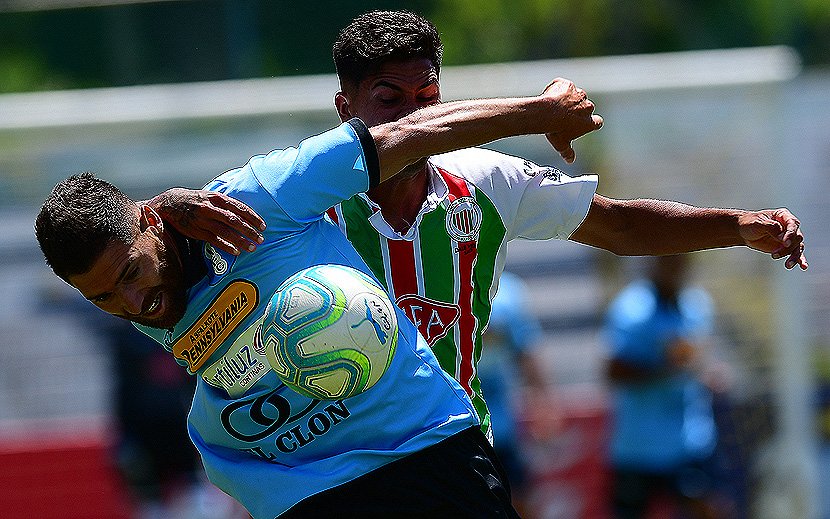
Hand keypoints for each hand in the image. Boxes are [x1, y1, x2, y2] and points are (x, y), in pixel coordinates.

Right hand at [146, 189, 264, 254]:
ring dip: (241, 240)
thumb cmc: (196, 200)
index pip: (239, 208)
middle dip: (250, 230)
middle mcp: (210, 208)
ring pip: (225, 232)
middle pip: (234, 220)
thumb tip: (246, 212)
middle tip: (261, 238)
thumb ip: (226, 203)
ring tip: (252, 247)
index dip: (252, 217)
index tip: (263, 225)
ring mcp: (203, 220)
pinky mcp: (197, 231)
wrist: (170, 204)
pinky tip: (236, 252)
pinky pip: (214, 240)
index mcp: (216, 198)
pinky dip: (226, 246)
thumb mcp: (210, 196)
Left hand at [540, 78, 603, 162]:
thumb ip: (568, 152)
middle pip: (585, 108)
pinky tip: (550, 96)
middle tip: (563, 115)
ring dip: (568, 99)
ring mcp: (578, 94)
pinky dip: (559, 89)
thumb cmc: (555, 130)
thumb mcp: (561, 145)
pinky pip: (564, 86)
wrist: (546, 113)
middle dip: (577, 110)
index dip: (590, 123)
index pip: (597, 122)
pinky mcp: (568, 85)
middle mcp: (587, 106)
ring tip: (554, 106)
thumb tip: (570, 160)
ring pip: (575, 96)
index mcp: (589, 122)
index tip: (582, 124)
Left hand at [738, 208, 806, 269]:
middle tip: (774, 255)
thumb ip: (771, 228)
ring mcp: (789, 237)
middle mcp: (789, 226)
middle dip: (787, 248)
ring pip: (797, 247)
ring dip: (794, 257)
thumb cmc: (751, 223)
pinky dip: (800, 260)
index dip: (790, 235)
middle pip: (796, 238)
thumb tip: (781, 237)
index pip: (793, 224)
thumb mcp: (758, 223)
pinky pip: (795, 253)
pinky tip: (803, 266)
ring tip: (787, 265)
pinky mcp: (786, 247)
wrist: (744, 231)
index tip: (785, 244)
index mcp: (783, 216)